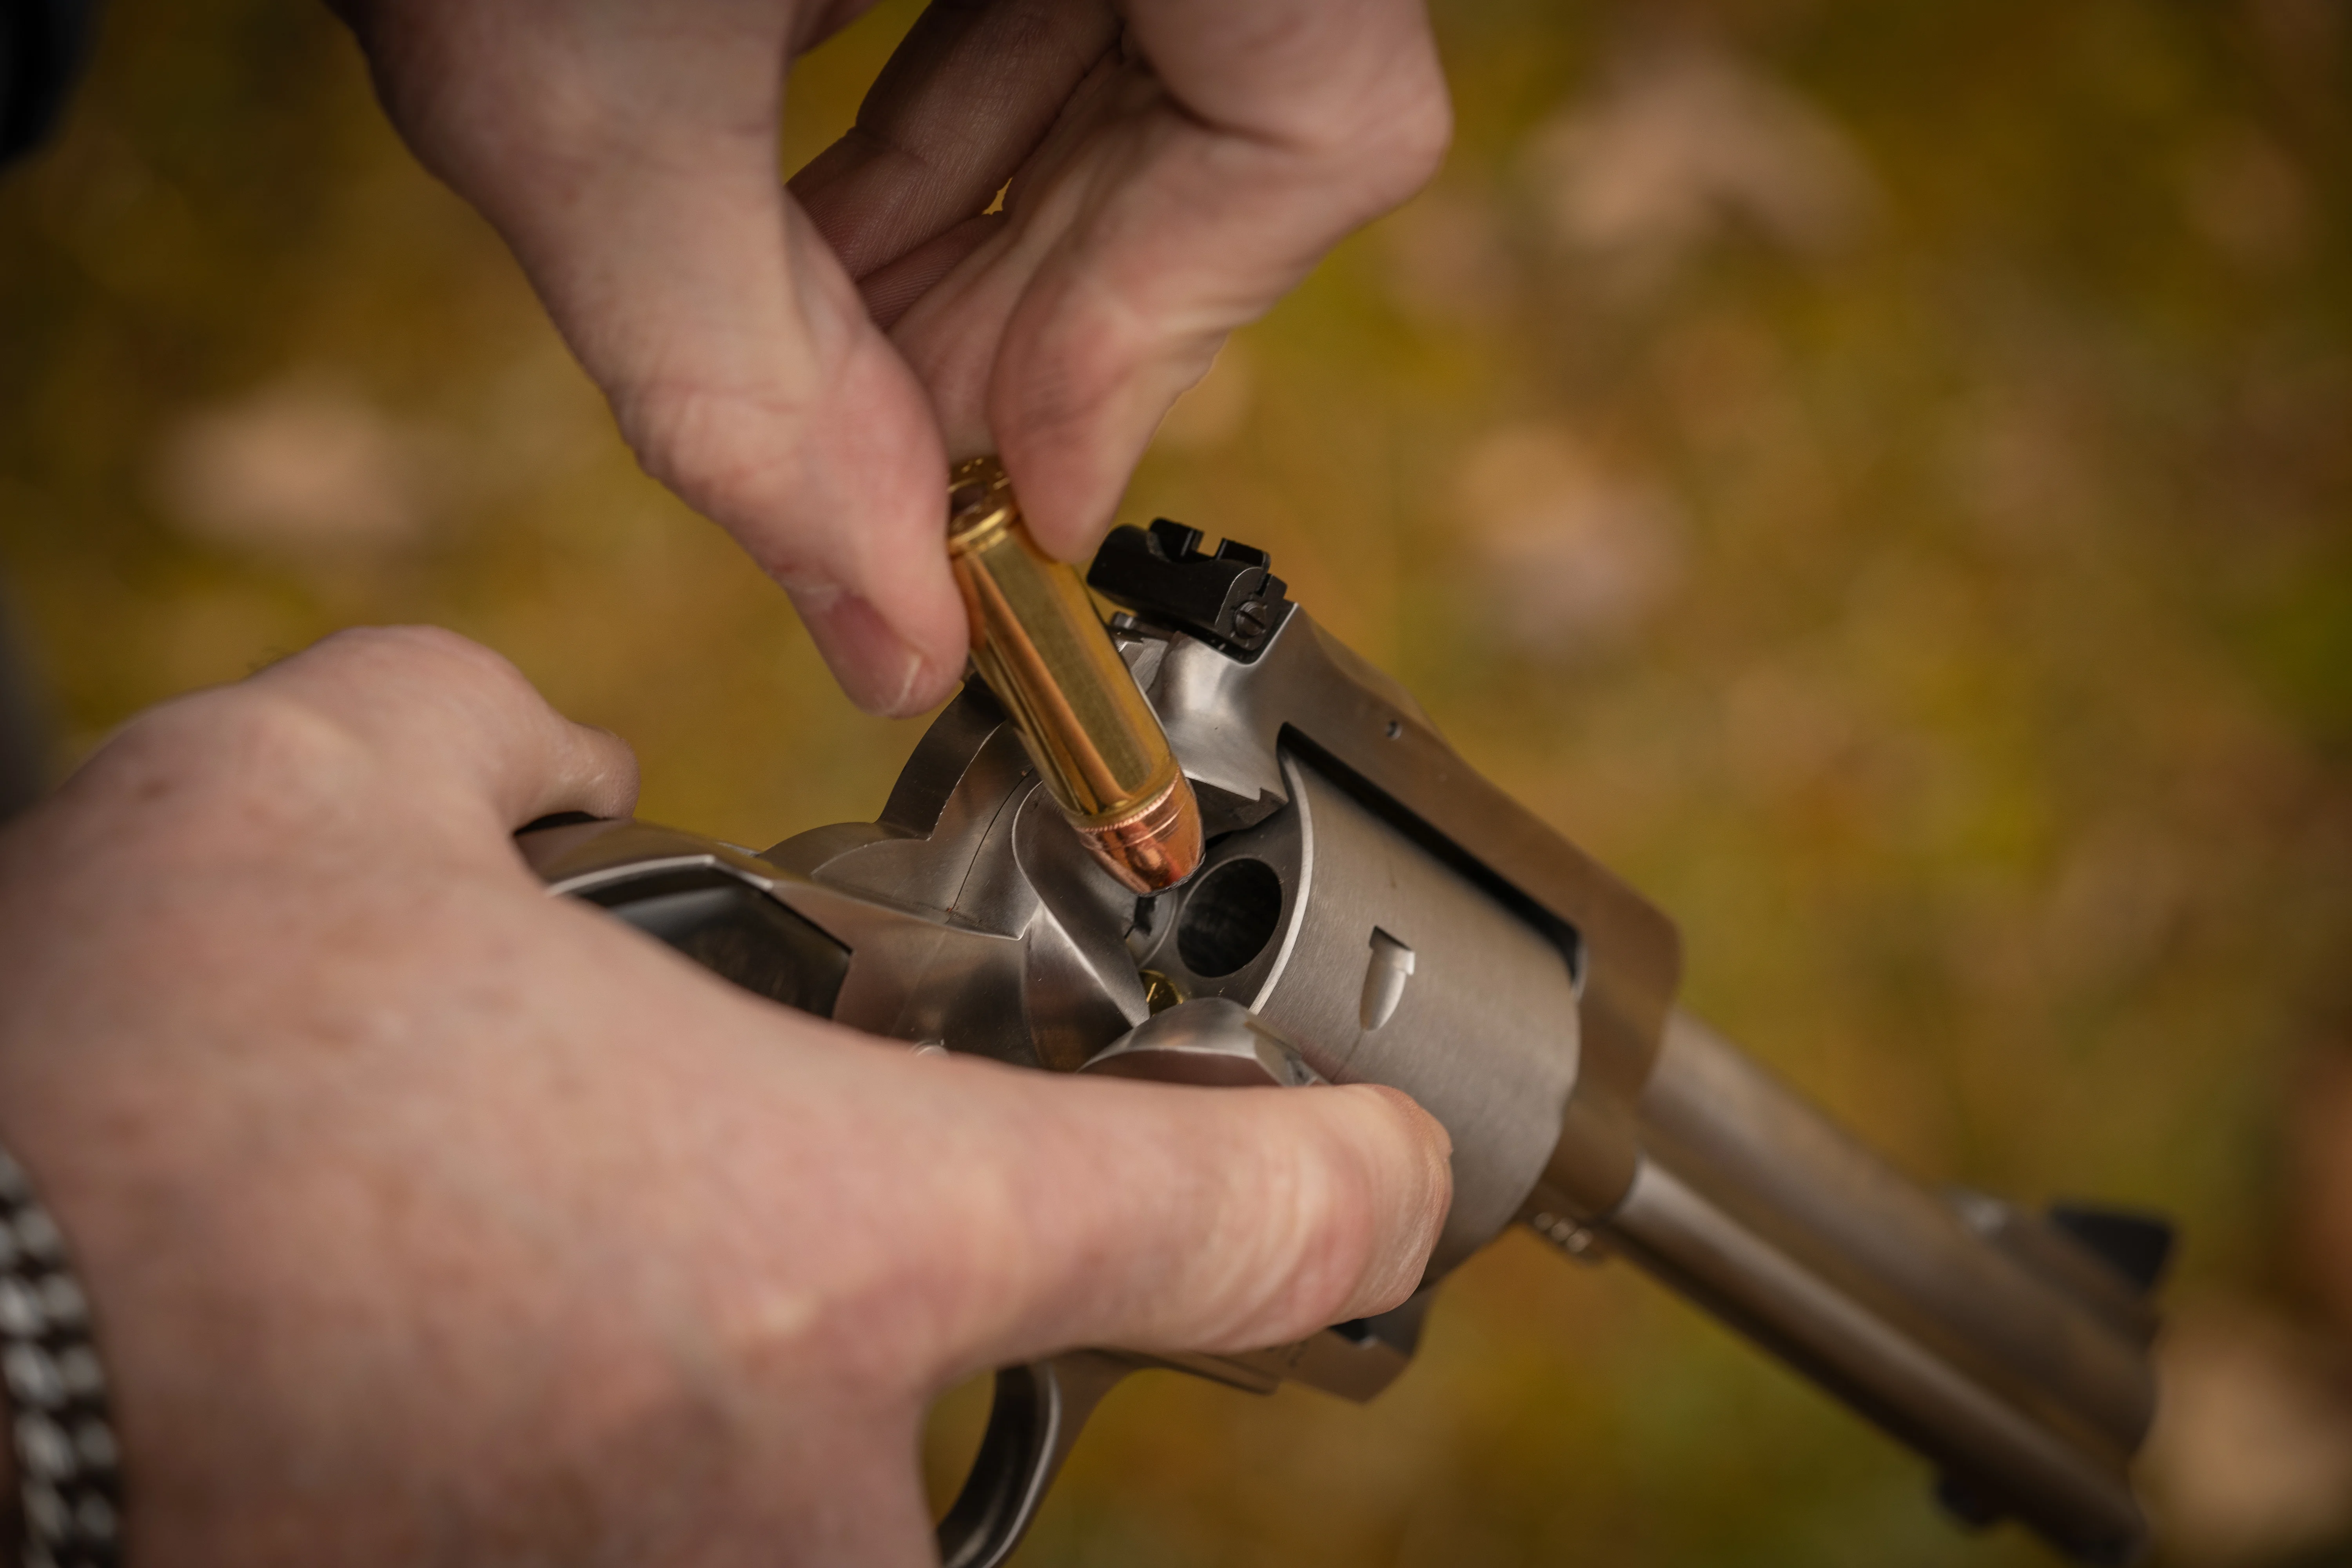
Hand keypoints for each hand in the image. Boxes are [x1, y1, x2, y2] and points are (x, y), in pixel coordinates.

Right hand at [0, 628, 1448, 1563]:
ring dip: (771, 1369)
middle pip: (1033, 1365)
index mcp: (828, 1244)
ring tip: (594, 1268)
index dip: (1350, 1178)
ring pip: (853, 1483)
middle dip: (938, 1263)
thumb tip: (562, 756)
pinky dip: (647, 1442)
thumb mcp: (328, 792)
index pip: (1249, 1227)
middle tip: (774, 1176)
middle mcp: (798, 1488)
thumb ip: (505, 730)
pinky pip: (702, 1532)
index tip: (1381, 1162)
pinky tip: (512, 1352)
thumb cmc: (128, 1079)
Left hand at [331, 0, 1450, 713]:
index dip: (1176, 328)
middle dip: (1054, 305)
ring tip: (831, 310)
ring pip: (1153, 46)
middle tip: (910, 440)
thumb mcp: (566, 86)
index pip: (1315, 119)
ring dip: (991, 212)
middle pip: (1234, 107)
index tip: (1034, 487)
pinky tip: (821, 175)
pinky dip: (955, 91)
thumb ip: (736, 381)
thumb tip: (891, 644)